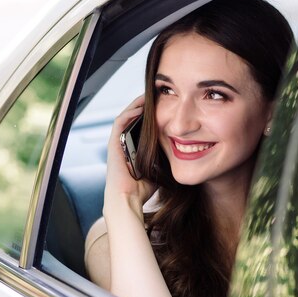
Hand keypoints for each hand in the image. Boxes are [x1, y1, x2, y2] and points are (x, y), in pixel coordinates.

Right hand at [104, 95, 156, 212]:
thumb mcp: (159, 168)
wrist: (128, 200)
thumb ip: (166, 158)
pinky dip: (129, 114)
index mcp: (133, 148)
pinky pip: (119, 124)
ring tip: (147, 96)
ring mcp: (117, 143)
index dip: (151, 115)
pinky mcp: (113, 144)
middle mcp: (124, 143)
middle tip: (156, 96)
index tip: (164, 106)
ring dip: (136, 106)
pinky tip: (140, 108)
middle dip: (144, 107)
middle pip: (133, 119)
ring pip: (126, 117)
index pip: (141, 126)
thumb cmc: (143, 189)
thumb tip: (184, 151)